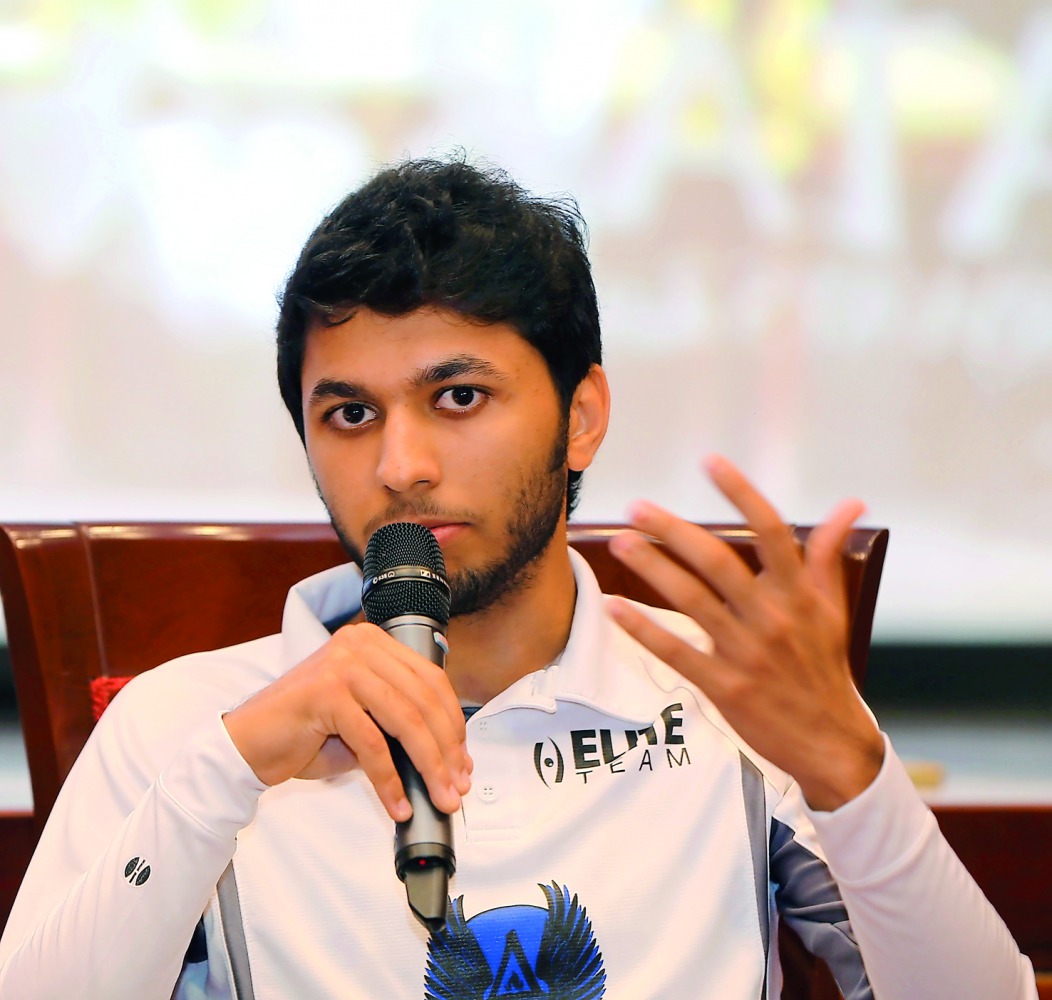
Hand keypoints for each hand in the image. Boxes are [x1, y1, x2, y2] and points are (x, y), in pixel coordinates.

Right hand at [223, 622, 471, 821]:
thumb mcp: (364, 723)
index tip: (463, 760)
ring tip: (439, 797)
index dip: (453, 723)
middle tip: (456, 786)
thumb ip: (400, 728)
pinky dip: (390, 781)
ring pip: (405, 721)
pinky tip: (398, 804)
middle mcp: (360, 645)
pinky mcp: (326, 692)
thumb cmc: (305, 734)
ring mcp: (342, 664)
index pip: (431, 680)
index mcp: (373, 642)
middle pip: (423, 700)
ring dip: (428, 766)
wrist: (247, 745)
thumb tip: (450, 759)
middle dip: (447, 750)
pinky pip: (372, 744)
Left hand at [606, 455, 883, 810]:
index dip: (741, 493)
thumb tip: (851, 505)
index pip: (772, 531)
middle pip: (717, 562)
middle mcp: (772, 618)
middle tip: (637, 508)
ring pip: (691, 600)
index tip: (710, 462)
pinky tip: (614, 608)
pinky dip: (643, 629)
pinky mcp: (724, 687)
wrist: (831, 743)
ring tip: (620, 543)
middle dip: (673, 531)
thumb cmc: (826, 668)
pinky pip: (676, 651)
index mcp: (800, 594)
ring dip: (652, 569)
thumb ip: (829, 554)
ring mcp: (746, 653)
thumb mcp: (834, 609)